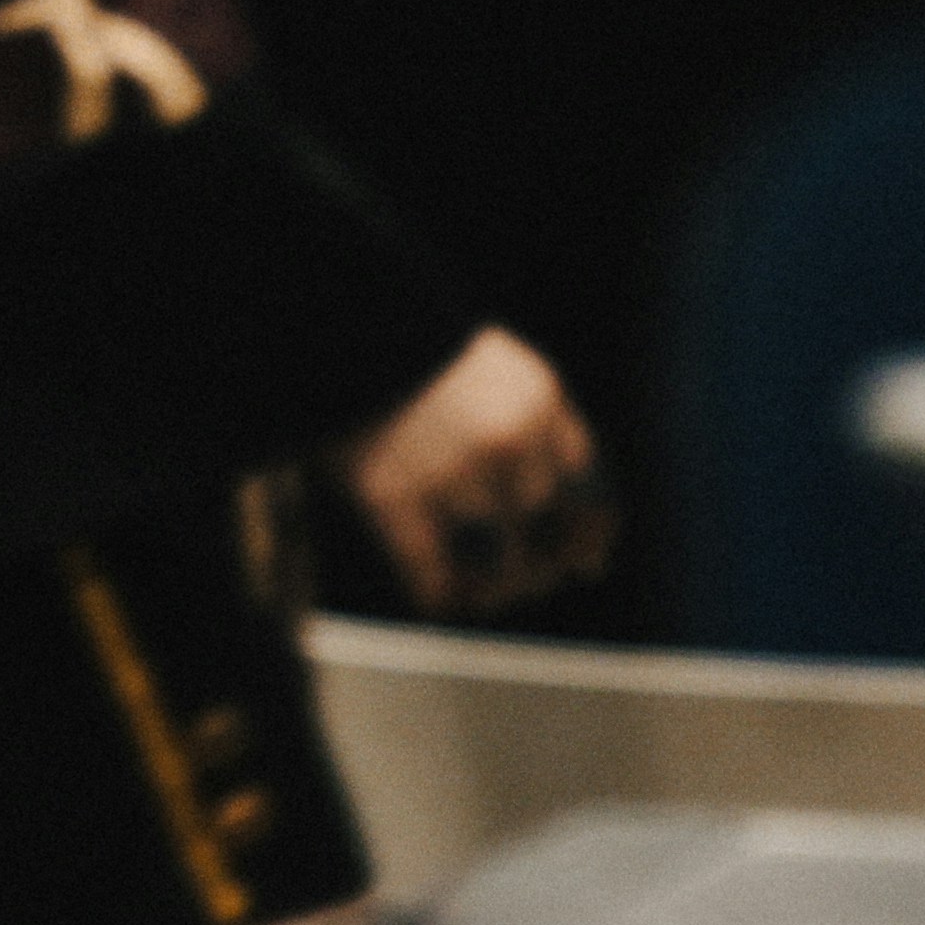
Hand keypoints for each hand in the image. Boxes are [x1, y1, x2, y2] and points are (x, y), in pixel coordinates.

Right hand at [342, 327, 606, 617]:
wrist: (334, 327)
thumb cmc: (419, 354)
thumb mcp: (503, 374)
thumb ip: (548, 435)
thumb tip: (589, 545)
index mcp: (538, 402)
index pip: (590, 490)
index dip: (587, 534)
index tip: (584, 562)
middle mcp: (504, 440)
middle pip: (546, 530)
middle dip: (541, 566)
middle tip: (528, 582)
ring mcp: (447, 470)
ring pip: (495, 563)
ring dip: (494, 590)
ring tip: (484, 596)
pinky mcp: (390, 496)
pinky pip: (431, 572)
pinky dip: (439, 592)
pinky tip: (439, 597)